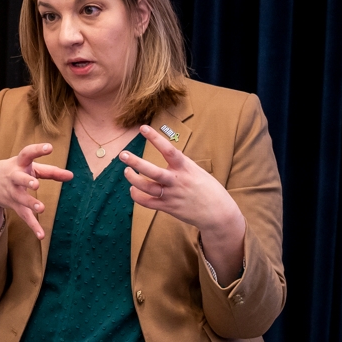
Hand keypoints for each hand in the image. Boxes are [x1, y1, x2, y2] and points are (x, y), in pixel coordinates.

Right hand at [0, 143, 72, 250]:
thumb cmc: (16, 171)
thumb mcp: (30, 167)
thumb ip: (51, 171)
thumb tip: (72, 175)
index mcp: (19, 163)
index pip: (27, 153)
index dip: (37, 150)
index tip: (49, 147)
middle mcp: (14, 177)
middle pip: (19, 178)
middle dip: (27, 181)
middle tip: (36, 184)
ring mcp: (12, 192)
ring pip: (21, 198)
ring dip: (30, 203)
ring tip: (41, 208)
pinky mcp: (13, 205)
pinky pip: (23, 216)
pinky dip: (33, 226)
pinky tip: (41, 235)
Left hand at [120, 125, 244, 283]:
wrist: (219, 213)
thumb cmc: (208, 189)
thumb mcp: (197, 171)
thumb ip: (180, 166)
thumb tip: (167, 157)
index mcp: (186, 167)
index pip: (168, 149)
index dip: (155, 138)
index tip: (143, 128)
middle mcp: (177, 180)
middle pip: (152, 171)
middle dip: (136, 162)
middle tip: (123, 154)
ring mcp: (172, 195)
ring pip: (146, 187)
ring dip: (133, 179)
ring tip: (126, 171)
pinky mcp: (168, 207)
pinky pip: (147, 202)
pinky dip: (137, 196)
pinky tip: (133, 189)